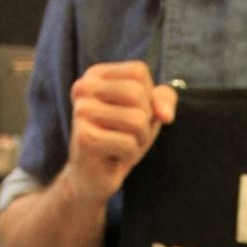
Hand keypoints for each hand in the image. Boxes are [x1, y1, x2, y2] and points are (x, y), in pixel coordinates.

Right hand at [65, 60, 178, 205]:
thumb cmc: (120, 137)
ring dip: (139, 139)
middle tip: (128, 134)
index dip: (147, 96)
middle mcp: (83, 88)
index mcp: (95, 75)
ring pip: (136, 119)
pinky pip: (128, 143)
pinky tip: (113, 157)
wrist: (94, 175)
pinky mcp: (84, 137)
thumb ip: (164, 99)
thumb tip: (165, 114)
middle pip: (136, 93)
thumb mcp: (148, 112)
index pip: (137, 72)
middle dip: (144, 120)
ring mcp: (81, 112)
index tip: (131, 112)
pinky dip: (129, 155)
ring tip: (121, 145)